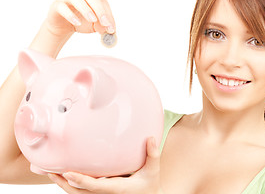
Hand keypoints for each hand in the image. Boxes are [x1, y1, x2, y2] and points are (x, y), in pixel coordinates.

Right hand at [43, 0, 115, 40]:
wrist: (62, 26)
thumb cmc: (81, 22)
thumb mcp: (95, 25)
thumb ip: (103, 26)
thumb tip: (110, 30)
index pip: (102, 0)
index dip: (108, 13)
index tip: (111, 27)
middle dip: (100, 10)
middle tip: (105, 23)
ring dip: (86, 9)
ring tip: (93, 20)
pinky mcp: (56, 5)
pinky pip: (62, 7)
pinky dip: (70, 15)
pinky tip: (77, 23)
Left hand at [48, 137, 162, 193]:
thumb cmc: (150, 184)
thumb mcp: (153, 170)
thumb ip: (153, 154)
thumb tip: (151, 138)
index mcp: (117, 189)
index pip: (95, 186)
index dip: (80, 181)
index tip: (68, 173)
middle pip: (79, 192)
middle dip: (63, 183)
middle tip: (50, 171)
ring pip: (77, 193)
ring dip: (63, 184)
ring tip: (50, 172)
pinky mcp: (100, 193)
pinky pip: (82, 191)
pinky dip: (71, 184)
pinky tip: (63, 175)